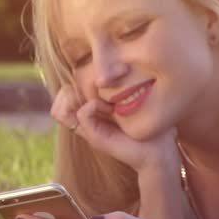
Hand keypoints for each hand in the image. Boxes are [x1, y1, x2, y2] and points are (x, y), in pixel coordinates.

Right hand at [49, 84, 178, 172]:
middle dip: (72, 88)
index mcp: (92, 111)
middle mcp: (86, 120)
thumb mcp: (132, 100)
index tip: (100, 77)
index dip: (75, 80)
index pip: (65, 92)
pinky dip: (90, 107)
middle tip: (98, 87)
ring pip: (60, 110)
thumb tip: (114, 67)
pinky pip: (81, 116)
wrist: (159, 151)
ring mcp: (89, 129)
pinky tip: (108, 107)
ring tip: (102, 99)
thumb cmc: (148, 124)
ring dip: (77, 98)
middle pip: (58, 101)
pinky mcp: (95, 137)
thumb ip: (119, 87)